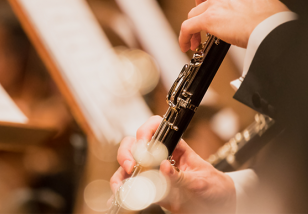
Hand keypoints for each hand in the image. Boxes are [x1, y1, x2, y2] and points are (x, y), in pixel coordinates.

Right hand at [110, 116, 235, 213]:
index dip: (146, 131)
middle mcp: (160, 157)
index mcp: (175, 147)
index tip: (143, 145)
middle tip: (130, 166)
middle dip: (128, 153)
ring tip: (121, 186)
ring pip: (128, 165)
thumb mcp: (202, 182)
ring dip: (121, 173)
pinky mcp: (149, 189)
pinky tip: (118, 196)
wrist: (216, 206)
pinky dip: (121, 190)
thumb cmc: (212, 188)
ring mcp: (152, 172)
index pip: (156, 128)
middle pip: (135, 144)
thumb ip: (182, 176)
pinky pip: (130, 187)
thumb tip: (164, 166)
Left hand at [179, 0, 289, 51]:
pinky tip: (186, 46)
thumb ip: (245, 4)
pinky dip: (184, 37)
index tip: (210, 3)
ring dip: (193, 26)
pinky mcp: (209, 18)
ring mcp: (216, 3)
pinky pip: (187, 27)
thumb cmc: (272, 22)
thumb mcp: (260, 2)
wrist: (272, 29)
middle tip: (202, 20)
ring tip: (196, 41)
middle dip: (199, 6)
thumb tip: (241, 17)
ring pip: (193, 12)